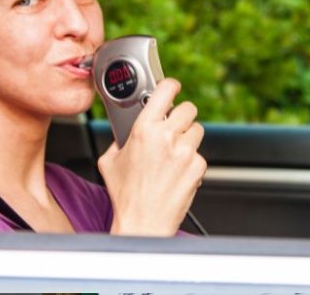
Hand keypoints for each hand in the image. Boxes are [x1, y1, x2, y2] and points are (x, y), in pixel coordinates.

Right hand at [97, 78, 206, 235]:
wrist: (142, 222)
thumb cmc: (124, 195)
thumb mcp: (110, 160)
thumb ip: (119, 139)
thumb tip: (124, 130)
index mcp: (144, 129)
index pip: (166, 90)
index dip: (171, 85)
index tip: (172, 87)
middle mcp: (167, 136)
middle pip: (188, 108)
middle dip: (181, 116)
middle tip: (172, 126)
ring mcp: (185, 152)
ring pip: (197, 130)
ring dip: (187, 137)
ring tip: (174, 153)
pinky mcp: (198, 167)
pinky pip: (200, 154)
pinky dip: (191, 161)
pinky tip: (177, 172)